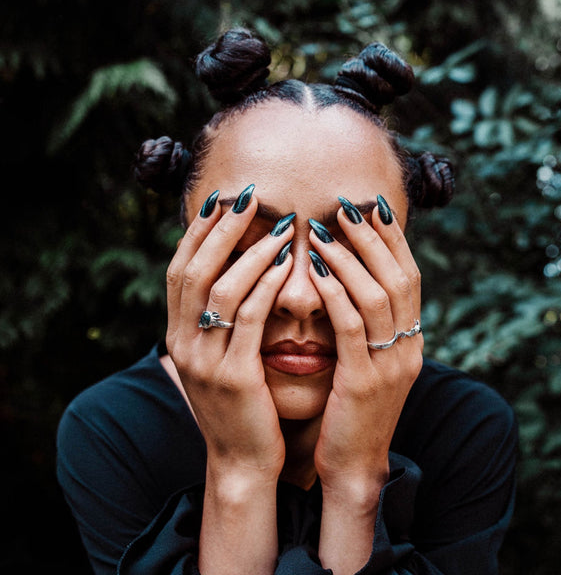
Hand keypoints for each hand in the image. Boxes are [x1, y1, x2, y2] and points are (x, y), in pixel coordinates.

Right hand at [165, 186, 294, 479]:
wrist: (242, 460)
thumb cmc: (239, 401)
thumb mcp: (219, 356)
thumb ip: (219, 318)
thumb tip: (235, 269)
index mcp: (177, 335)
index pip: (179, 270)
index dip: (197, 232)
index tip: (220, 200)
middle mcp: (183, 343)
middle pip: (194, 271)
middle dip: (220, 230)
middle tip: (246, 197)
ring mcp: (205, 361)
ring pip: (221, 289)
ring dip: (250, 252)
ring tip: (278, 226)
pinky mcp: (233, 376)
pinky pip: (249, 319)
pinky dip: (266, 285)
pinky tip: (285, 264)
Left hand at [308, 196, 422, 490]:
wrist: (354, 464)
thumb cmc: (355, 407)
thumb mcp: (370, 360)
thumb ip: (368, 324)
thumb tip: (352, 278)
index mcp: (412, 339)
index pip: (409, 277)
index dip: (393, 239)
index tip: (372, 206)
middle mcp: (408, 347)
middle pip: (398, 278)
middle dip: (373, 238)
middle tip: (347, 205)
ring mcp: (389, 365)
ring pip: (377, 296)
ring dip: (349, 258)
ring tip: (322, 230)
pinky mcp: (363, 382)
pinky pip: (351, 327)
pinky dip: (335, 293)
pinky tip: (315, 271)